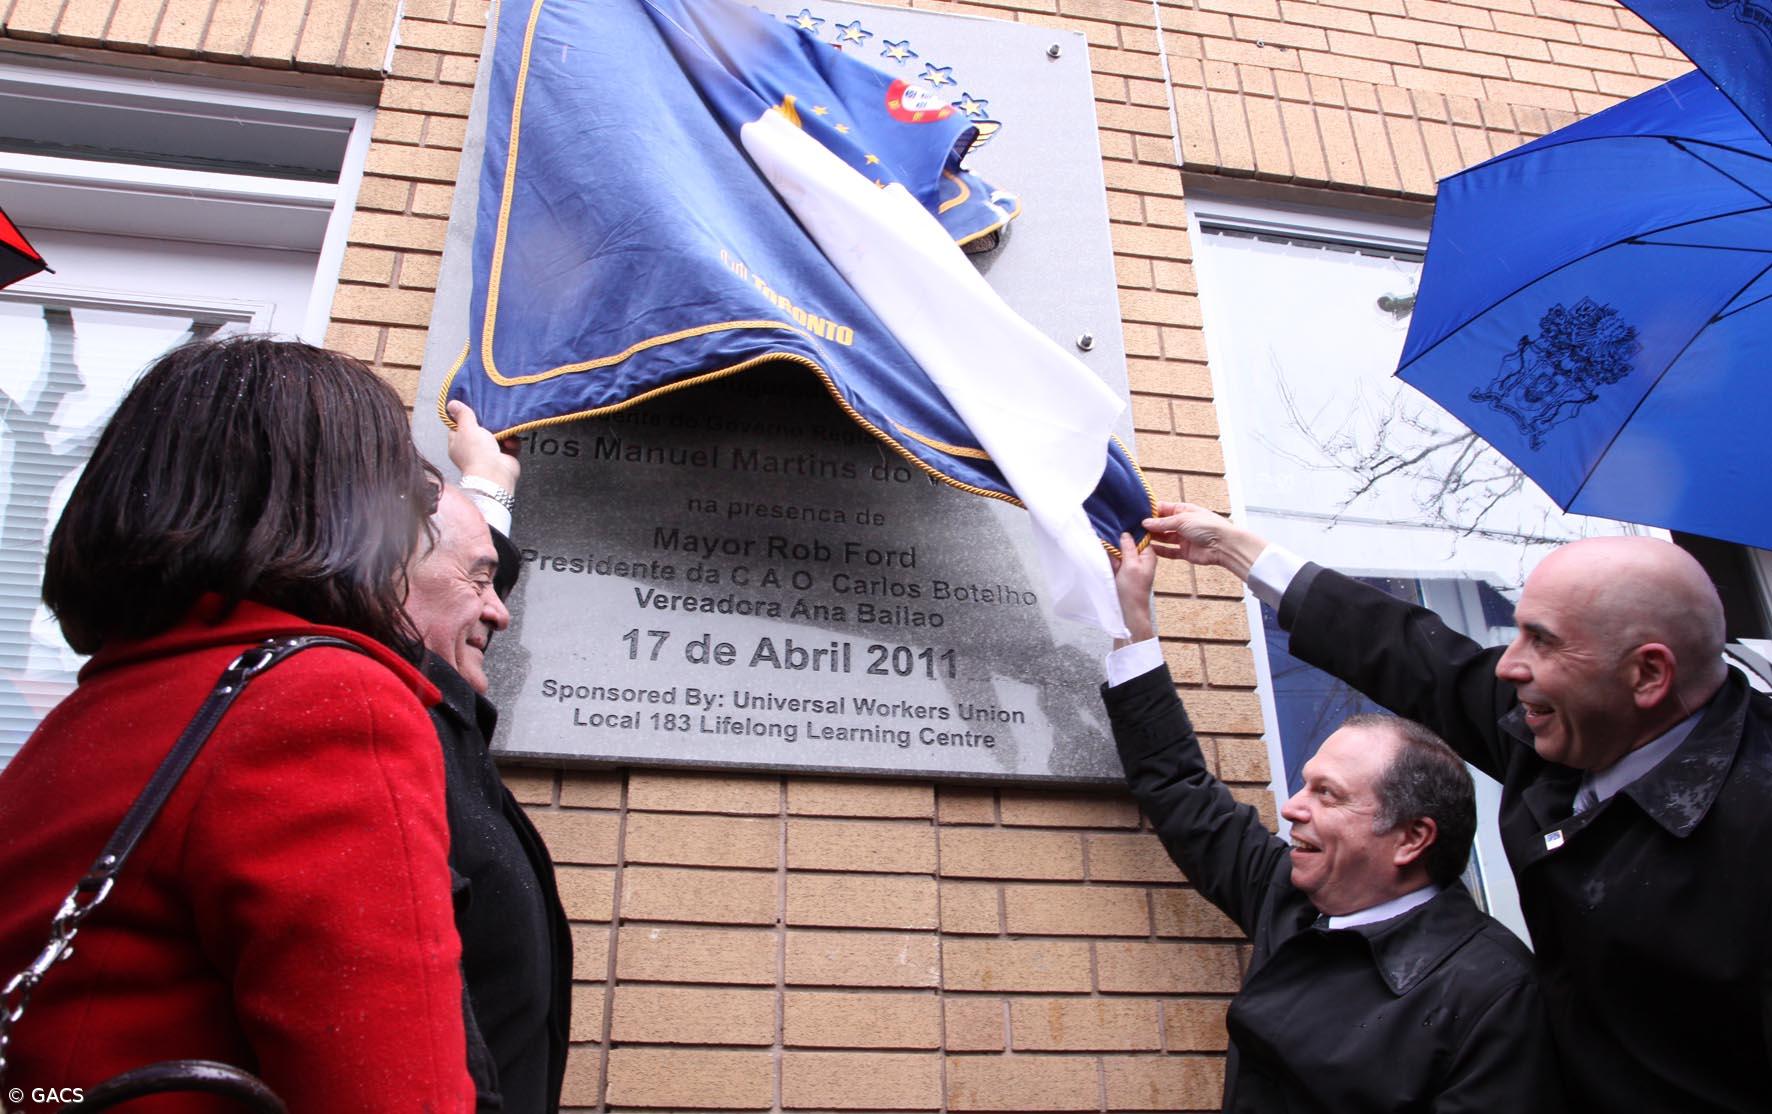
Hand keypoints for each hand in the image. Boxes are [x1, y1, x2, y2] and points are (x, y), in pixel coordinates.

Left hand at [446, 400, 520, 493]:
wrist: (495, 475)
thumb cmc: (476, 455)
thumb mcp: (467, 428)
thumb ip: (462, 415)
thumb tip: (452, 404)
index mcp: (458, 444)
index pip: (459, 427)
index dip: (466, 417)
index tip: (474, 409)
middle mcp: (473, 450)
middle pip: (481, 430)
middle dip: (489, 423)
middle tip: (493, 416)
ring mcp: (489, 454)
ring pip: (498, 436)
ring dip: (503, 432)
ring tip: (504, 429)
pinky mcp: (505, 457)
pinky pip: (510, 444)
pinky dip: (512, 442)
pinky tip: (510, 442)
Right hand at [1111, 532, 1157, 645]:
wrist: (1128, 611)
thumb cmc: (1133, 590)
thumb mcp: (1131, 565)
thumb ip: (1128, 548)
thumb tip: (1126, 533)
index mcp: (1148, 555)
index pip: (1142, 536)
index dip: (1132, 529)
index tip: (1121, 521)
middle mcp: (1140, 558)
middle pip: (1130, 541)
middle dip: (1120, 538)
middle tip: (1109, 530)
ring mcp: (1130, 565)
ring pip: (1121, 549)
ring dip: (1113, 547)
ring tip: (1104, 538)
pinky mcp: (1121, 571)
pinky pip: (1115, 558)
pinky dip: (1110, 556)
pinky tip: (1103, 550)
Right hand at [1143, 502, 1265, 581]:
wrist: (1223, 545)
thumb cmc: (1208, 526)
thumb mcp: (1182, 520)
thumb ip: (1162, 523)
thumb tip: (1145, 523)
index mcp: (1183, 510)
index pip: (1163, 509)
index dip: (1150, 511)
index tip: (1136, 514)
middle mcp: (1182, 523)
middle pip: (1162, 524)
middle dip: (1149, 526)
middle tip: (1133, 528)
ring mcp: (1183, 538)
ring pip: (1164, 538)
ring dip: (1153, 539)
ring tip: (1138, 539)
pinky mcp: (1185, 551)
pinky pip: (1169, 552)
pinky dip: (1160, 551)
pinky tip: (1150, 550)